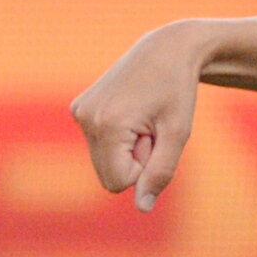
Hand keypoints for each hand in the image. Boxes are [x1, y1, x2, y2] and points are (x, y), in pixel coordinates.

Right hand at [73, 24, 213, 209]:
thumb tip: (143, 208)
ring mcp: (79, 111)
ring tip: (142, 119)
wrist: (167, 49)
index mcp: (108, 126)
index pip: (119, 183)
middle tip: (151, 128)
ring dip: (126, 149)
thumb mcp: (177, 134)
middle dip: (133, 160)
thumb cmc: (178, 91)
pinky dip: (117, 137)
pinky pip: (98, 144)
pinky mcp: (79, 107)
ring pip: (102, 161)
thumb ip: (160, 173)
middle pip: (107, 175)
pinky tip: (131, 111)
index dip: (144, 168)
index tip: (156, 136)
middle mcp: (86, 118)